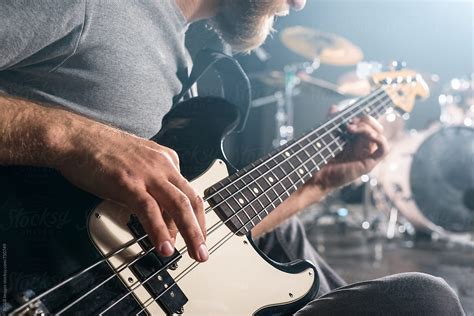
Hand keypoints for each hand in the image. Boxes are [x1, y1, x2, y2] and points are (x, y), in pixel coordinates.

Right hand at [54, 121, 207, 261]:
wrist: (75, 138)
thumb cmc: (101, 152)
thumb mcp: (137, 166)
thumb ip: (152, 187)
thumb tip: (160, 216)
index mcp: (167, 160)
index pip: (188, 193)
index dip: (193, 219)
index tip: (193, 236)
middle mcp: (162, 166)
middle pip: (191, 200)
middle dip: (200, 229)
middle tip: (203, 251)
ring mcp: (146, 174)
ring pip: (178, 206)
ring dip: (190, 233)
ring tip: (195, 253)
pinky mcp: (128, 183)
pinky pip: (149, 210)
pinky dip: (159, 231)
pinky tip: (164, 246)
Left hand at [309, 115, 388, 190]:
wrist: (316, 175)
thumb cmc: (320, 157)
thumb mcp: (327, 135)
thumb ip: (332, 121)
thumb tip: (335, 107)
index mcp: (355, 138)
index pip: (368, 122)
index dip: (362, 116)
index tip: (348, 117)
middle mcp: (363, 146)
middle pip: (375, 126)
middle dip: (365, 119)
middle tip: (349, 123)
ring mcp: (366, 154)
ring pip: (379, 134)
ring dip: (368, 128)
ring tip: (351, 128)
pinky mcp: (369, 163)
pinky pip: (384, 149)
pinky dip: (380, 139)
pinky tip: (368, 135)